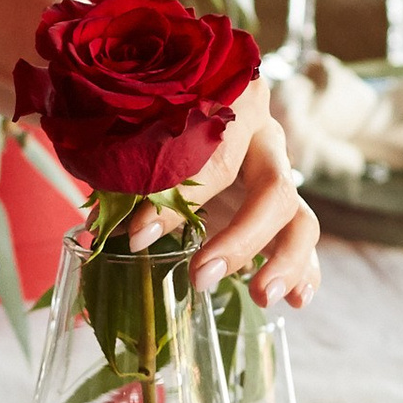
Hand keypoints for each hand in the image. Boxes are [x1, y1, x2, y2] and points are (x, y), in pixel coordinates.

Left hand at [136, 82, 319, 308]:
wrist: (193, 102)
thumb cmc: (165, 115)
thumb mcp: (148, 134)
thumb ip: (131, 173)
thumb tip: (98, 224)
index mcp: (236, 110)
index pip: (215, 160)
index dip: (179, 200)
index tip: (139, 237)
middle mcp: (267, 141)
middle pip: (274, 192)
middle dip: (240, 240)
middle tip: (201, 277)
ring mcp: (282, 174)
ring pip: (301, 219)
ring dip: (285, 262)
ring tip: (263, 296)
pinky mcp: (285, 205)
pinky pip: (302, 238)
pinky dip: (305, 269)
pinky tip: (297, 299)